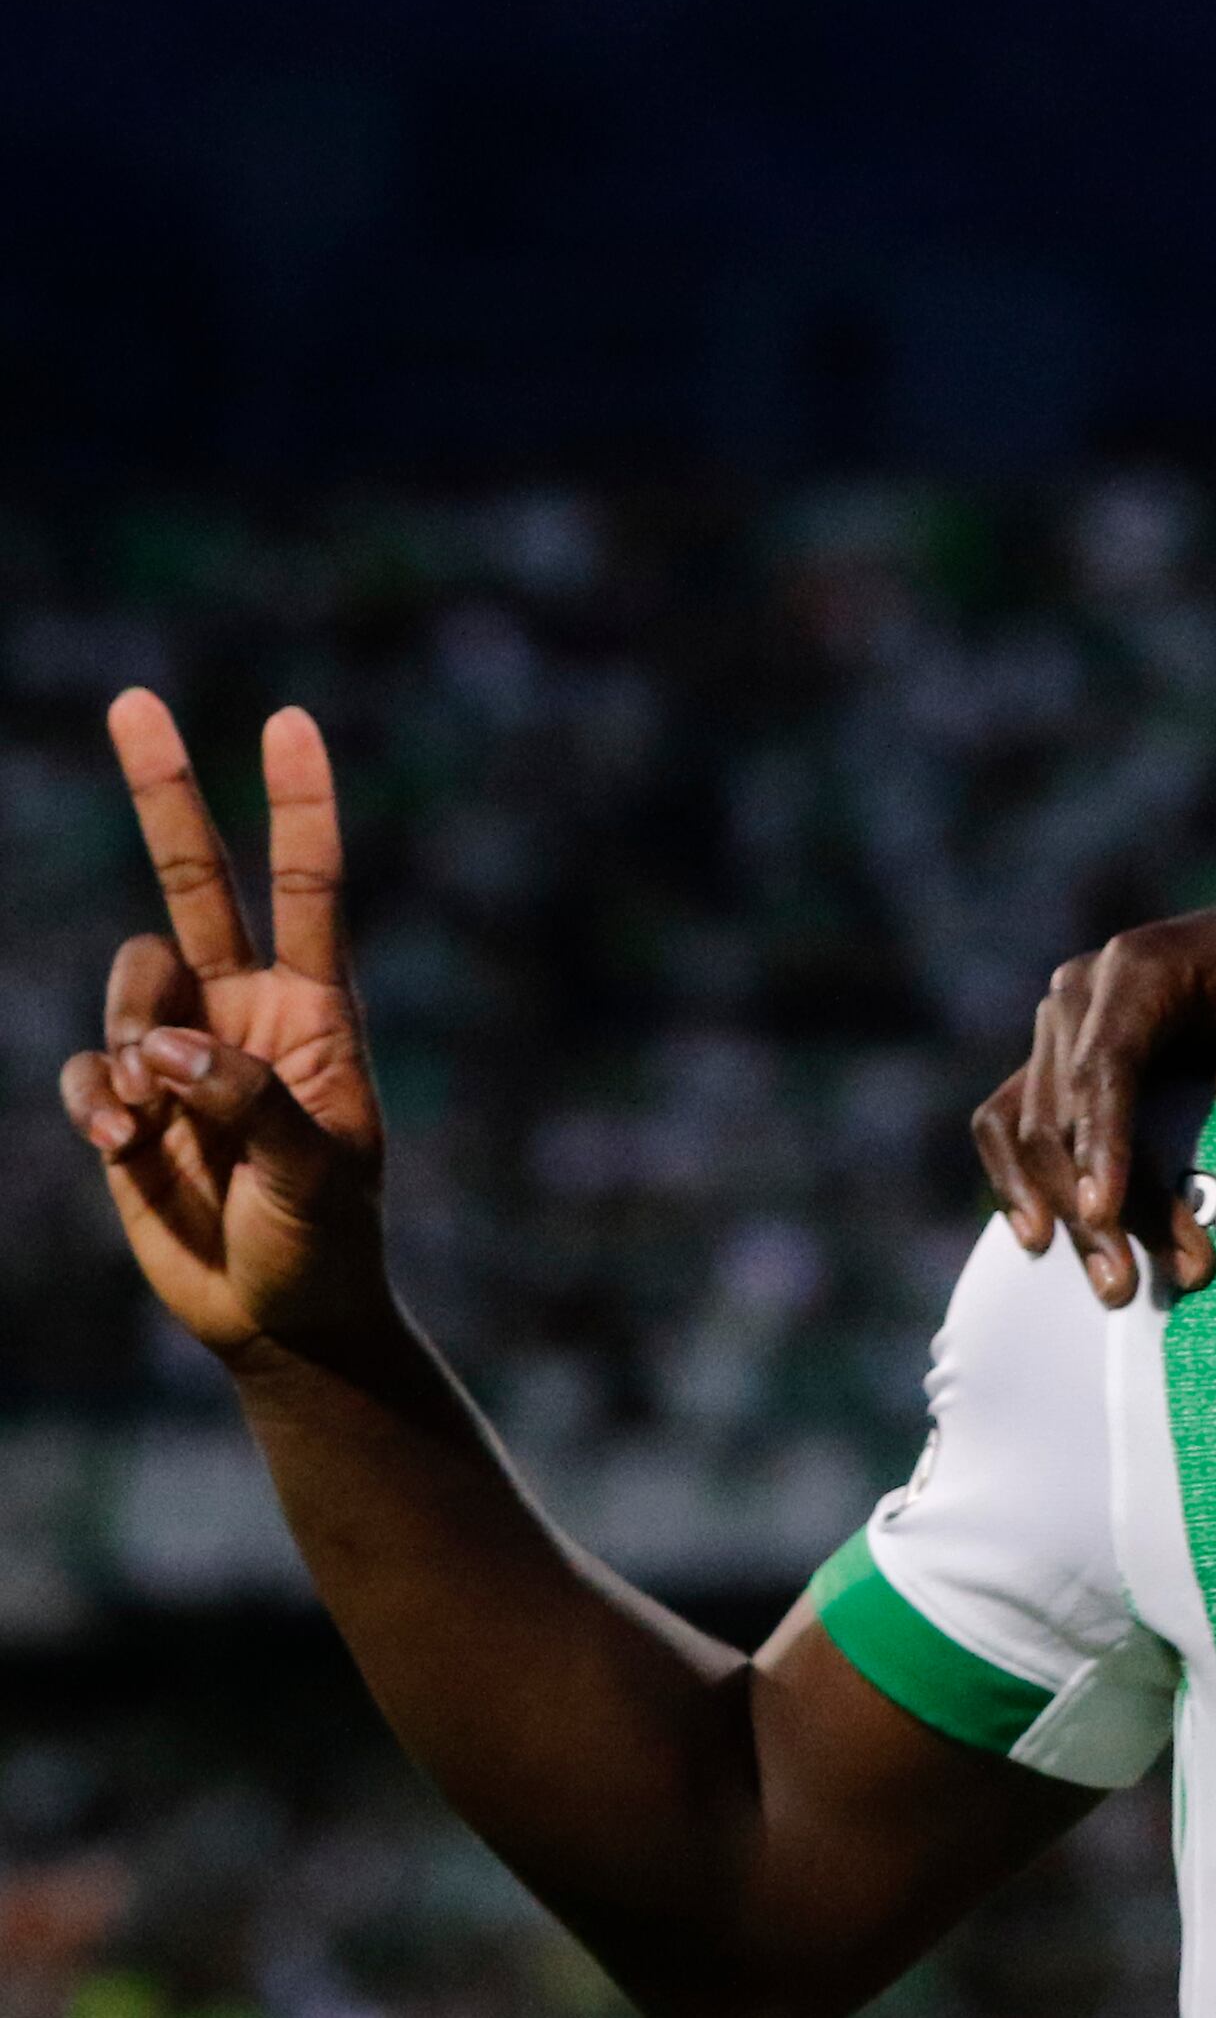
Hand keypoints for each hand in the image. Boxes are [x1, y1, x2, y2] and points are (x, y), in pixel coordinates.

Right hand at [54, 693, 397, 1366]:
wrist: (281, 1317)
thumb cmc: (326, 1243)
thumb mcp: (318, 1173)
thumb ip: (251, 1100)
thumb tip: (167, 1049)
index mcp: (317, 1014)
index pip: (309, 889)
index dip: (297, 808)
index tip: (290, 721)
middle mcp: (245, 1014)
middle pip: (197, 882)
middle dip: (165, 793)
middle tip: (137, 700)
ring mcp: (182, 1055)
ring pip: (126, 985)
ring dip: (127, 1044)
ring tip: (157, 1123)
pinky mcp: (127, 1105)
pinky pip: (86, 1071)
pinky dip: (96, 1101)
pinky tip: (127, 1149)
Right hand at [969, 898, 1215, 1305]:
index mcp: (1141, 966)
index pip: (1104, 1063)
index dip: (1102, 1141)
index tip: (1106, 1213)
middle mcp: (1082, 991)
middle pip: (1063, 1110)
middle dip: (1091, 1204)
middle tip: (1127, 1285)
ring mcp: (1063, 1027)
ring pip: (1033, 1128)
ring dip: (1060, 1210)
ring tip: (1112, 1285)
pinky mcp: (1061, 1061)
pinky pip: (1012, 1120)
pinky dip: (1017, 1178)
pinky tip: (1040, 1239)